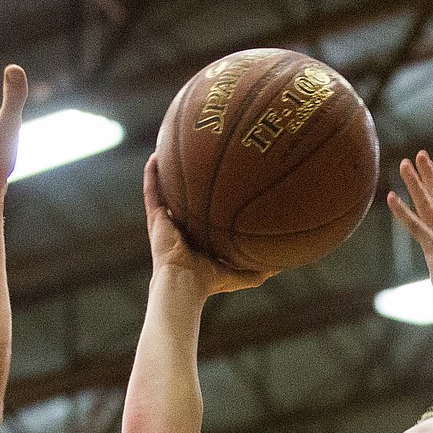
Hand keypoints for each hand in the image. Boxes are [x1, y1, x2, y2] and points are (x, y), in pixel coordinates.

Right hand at [143, 157, 273, 297]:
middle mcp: (179, 228)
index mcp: (196, 239)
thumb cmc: (208, 282)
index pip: (201, 216)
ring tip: (168, 149)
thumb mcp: (238, 274)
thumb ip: (256, 270)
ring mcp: (165, 223)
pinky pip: (152, 192)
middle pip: (183, 200)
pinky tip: (155, 156)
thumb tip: (280, 267)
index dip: (206, 201)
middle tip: (194, 161)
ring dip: (165, 173)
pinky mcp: (155, 220)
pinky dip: (152, 175)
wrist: (184, 283)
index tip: (215, 184)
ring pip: (164, 192)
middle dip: (186, 183)